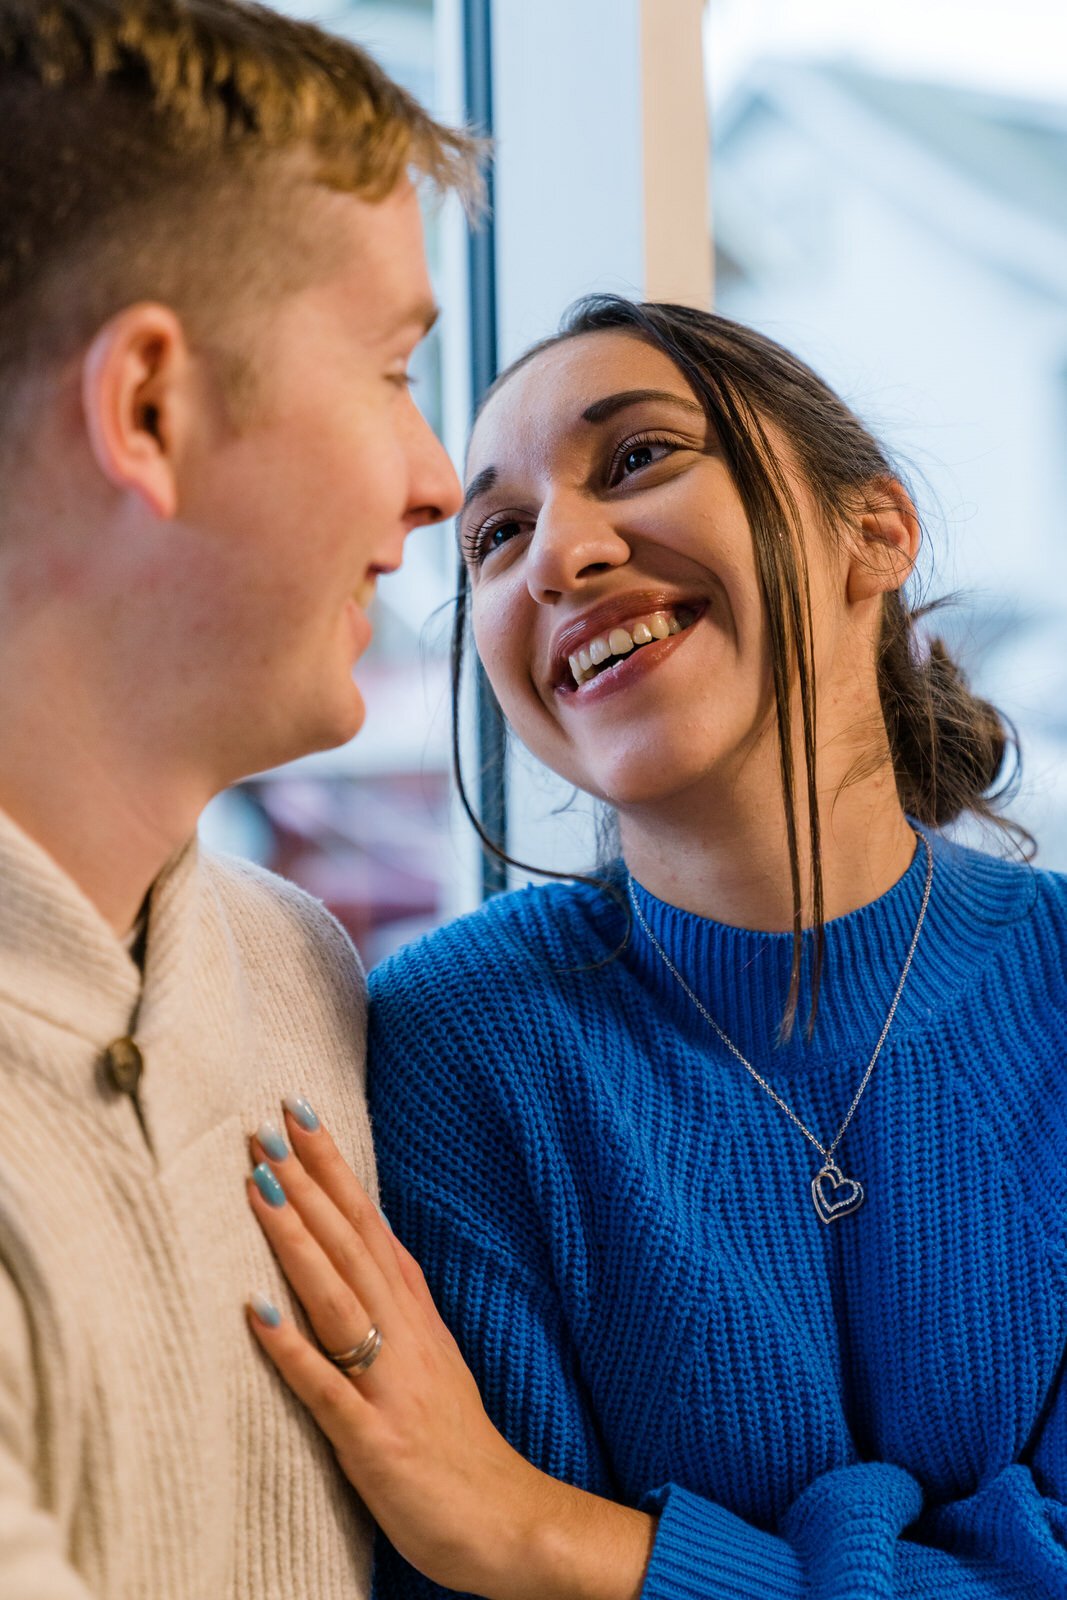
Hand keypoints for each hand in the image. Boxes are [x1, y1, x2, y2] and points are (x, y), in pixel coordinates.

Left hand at [245, 1103, 653, 1599]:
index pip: (370, 1224)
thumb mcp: (434, 1357)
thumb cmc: (458, 1446)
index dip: (334, 1170)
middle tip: (266, 1127)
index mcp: (414, 1317)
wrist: (510, 1525)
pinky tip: (256, 1311)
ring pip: (338, 1298)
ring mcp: (390, 1388)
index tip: (299, 1115)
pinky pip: (326, 1389)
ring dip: (298, 1241)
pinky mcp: (375, 1443)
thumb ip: (400, 1301)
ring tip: (261, 1187)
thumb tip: (371, 1243)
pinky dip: (292, 1348)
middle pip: (352, 1245)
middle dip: (307, 1184)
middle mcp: (404, 1338)